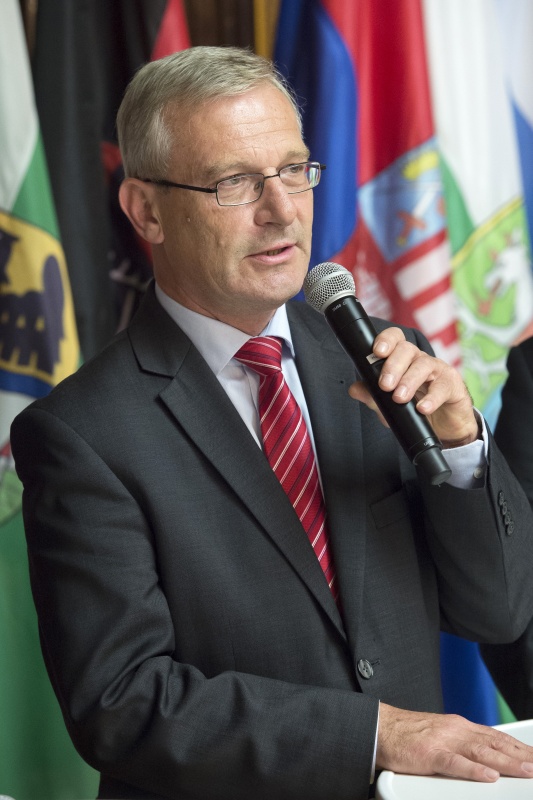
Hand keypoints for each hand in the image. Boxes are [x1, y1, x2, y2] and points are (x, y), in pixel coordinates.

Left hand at [348, 327, 478, 446]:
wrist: (444, 427)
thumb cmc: (415, 409)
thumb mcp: (389, 406)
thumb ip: (372, 396)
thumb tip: (354, 389)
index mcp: (403, 360)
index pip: (395, 340)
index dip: (386, 340)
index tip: (376, 352)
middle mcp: (420, 360)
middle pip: (407, 350)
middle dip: (393, 366)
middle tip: (385, 385)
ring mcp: (438, 371)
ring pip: (424, 365)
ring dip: (409, 380)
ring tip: (399, 398)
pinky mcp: (453, 385)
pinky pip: (442, 387)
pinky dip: (431, 398)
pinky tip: (422, 408)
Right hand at [377, 704, 532, 780]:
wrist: (379, 728)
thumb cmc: (407, 735)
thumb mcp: (441, 735)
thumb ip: (462, 745)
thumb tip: (486, 760)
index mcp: (459, 726)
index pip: (496, 738)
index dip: (519, 749)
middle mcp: (455, 730)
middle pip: (495, 745)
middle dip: (520, 756)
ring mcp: (443, 741)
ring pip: (481, 753)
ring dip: (506, 763)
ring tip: (526, 771)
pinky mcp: (428, 754)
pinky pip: (454, 763)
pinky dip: (473, 770)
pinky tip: (488, 777)